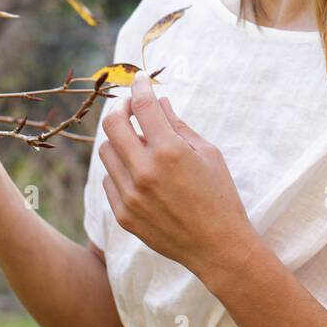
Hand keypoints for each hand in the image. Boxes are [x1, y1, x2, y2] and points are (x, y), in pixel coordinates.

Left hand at [99, 72, 254, 282]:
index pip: (142, 106)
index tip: (141, 80)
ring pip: (105, 152)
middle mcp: (144, 172)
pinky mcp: (124, 215)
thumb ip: (179, 126)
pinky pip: (109, 181)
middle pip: (113, 124)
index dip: (140, 87)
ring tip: (135, 140)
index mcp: (169, 152)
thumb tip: (160, 102)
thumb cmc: (220, 196)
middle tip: (130, 106)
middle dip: (120, 108)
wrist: (217, 246)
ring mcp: (130, 195)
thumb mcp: (208, 154)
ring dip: (118, 139)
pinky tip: (137, 170)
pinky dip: (120, 168)